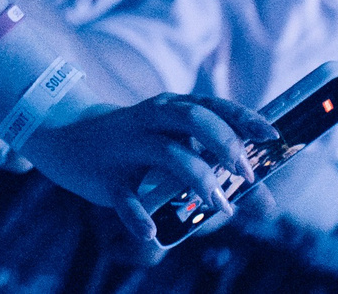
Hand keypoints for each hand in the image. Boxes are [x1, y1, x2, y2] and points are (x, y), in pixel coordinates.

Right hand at [23, 94, 273, 256]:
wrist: (66, 135)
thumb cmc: (137, 146)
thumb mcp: (174, 147)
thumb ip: (219, 173)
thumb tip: (269, 206)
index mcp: (172, 109)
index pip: (214, 105)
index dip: (244, 119)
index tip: (272, 137)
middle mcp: (152, 120)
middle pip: (194, 119)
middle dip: (225, 144)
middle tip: (246, 175)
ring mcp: (127, 145)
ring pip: (168, 153)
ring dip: (199, 179)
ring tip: (220, 207)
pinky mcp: (105, 174)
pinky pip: (123, 196)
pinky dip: (137, 215)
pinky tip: (152, 232)